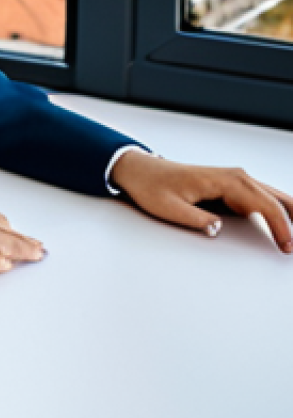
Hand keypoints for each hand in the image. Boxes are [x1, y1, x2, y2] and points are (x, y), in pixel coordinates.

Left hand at [110, 150, 292, 253]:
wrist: (140, 170)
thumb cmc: (152, 186)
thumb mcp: (169, 208)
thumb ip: (196, 219)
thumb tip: (218, 229)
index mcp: (223, 180)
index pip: (264, 204)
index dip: (280, 227)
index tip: (287, 247)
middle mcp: (234, 176)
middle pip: (276, 198)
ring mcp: (234, 180)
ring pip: (273, 197)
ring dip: (289, 214)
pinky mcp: (231, 186)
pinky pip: (262, 199)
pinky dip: (277, 211)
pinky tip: (285, 224)